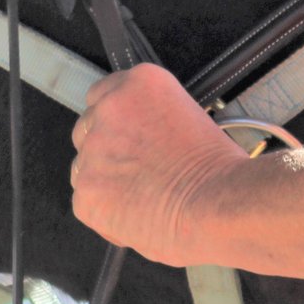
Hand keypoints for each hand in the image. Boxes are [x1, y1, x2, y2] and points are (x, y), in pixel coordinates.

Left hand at [69, 64, 246, 264]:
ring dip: (104, 180)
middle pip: (88, 128)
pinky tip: (137, 219)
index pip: (103, 93)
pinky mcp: (86, 193)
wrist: (216, 206)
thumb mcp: (190, 118)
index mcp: (138, 84)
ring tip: (141, 199)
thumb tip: (142, 140)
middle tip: (136, 171)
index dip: (115, 120)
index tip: (126, 137)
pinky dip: (106, 213)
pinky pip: (86, 202)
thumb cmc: (219, 170)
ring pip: (84, 167)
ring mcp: (92, 151)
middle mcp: (108, 110)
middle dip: (106, 149)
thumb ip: (154, 120)